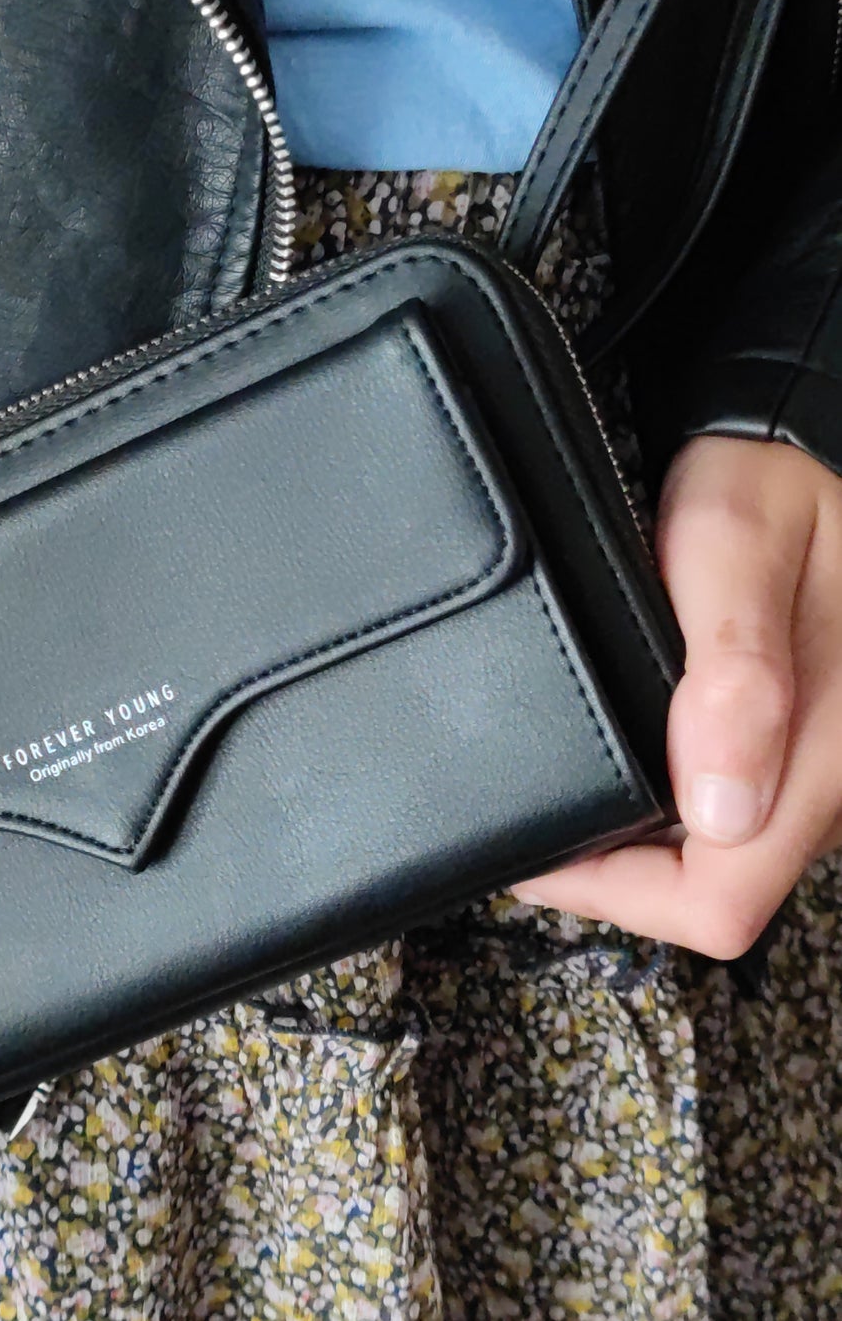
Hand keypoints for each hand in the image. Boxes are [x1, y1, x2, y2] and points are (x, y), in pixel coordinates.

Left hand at [512, 435, 841, 958]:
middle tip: (537, 828)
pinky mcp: (799, 747)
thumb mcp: (734, 549)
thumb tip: (719, 804)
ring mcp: (816, 767)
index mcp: (830, 751)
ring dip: (640, 844)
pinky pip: (728, 811)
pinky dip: (665, 808)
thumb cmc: (776, 484)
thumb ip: (733, 673)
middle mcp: (832, 778)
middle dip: (616, 876)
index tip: (540, 855)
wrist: (810, 448)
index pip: (720, 902)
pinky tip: (621, 764)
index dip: (616, 895)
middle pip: (714, 895)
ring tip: (569, 793)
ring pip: (720, 860)